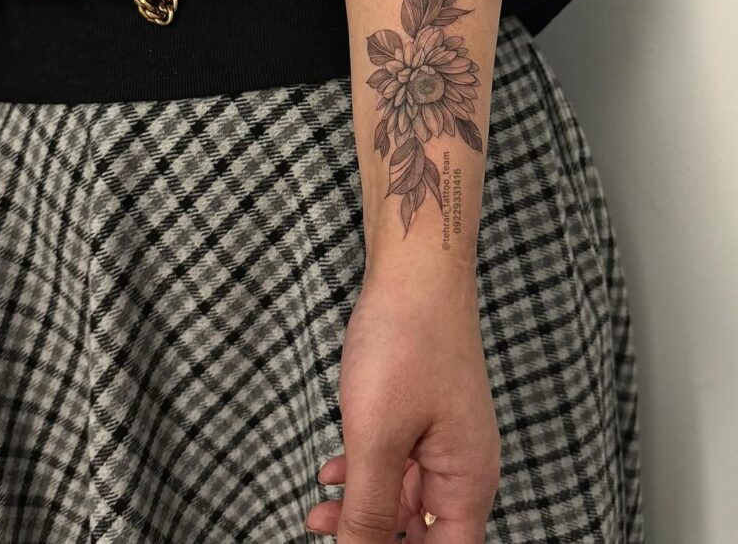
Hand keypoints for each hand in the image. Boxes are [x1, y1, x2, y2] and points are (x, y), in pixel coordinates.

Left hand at [306, 265, 500, 542]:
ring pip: (404, 495)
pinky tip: (333, 471)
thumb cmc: (405, 343)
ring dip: (363, 507)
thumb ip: (369, 510)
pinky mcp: (423, 408)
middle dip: (376, 539)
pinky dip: (364, 471)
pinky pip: (397, 458)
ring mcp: (444, 433)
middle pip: (424, 530)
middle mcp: (463, 462)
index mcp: (467, 480)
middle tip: (327, 534)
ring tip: (317, 514)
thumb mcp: (376, 438)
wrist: (415, 269)